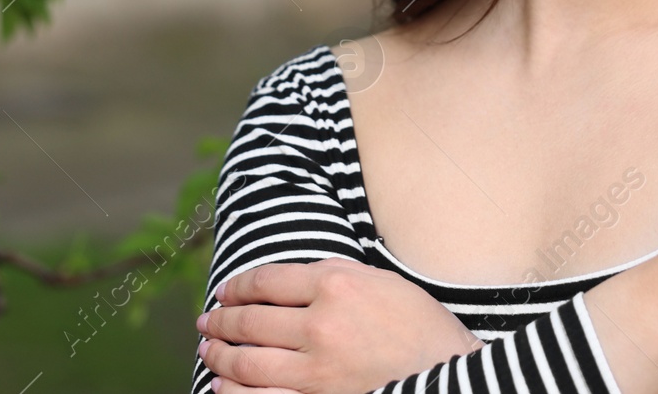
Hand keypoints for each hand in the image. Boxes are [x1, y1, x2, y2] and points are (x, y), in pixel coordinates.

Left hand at [196, 257, 483, 393]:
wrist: (449, 378)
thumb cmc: (421, 328)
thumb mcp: (384, 283)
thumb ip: (338, 275)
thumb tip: (291, 278)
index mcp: (337, 284)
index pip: (267, 281)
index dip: (238, 287)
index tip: (225, 292)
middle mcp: (321, 324)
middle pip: (250, 321)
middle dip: (220, 322)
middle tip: (207, 323)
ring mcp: (317, 369)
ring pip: (246, 363)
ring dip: (220, 357)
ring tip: (209, 352)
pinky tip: (223, 389)